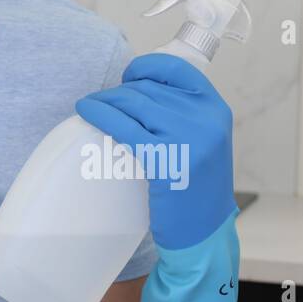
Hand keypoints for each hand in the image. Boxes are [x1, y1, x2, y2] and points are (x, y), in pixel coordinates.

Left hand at [75, 52, 237, 249]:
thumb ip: (183, 113)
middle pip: (148, 88)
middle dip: (119, 92)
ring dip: (105, 101)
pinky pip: (123, 125)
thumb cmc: (196, 187)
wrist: (204, 233)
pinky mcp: (165, 159)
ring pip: (132, 103)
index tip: (128, 78)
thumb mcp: (204, 141)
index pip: (176, 68)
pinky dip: (100, 114)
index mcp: (216, 109)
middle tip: (103, 102)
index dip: (146, 68)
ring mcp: (188, 138)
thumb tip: (137, 89)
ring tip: (90, 106)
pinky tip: (86, 111)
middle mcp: (206, 118)